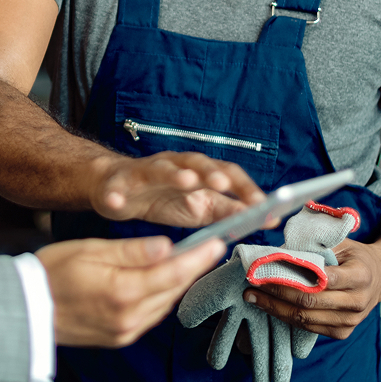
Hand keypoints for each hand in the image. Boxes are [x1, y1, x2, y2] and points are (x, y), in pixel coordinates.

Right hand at [39, 235, 226, 347]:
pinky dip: (158, 297)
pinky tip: (155, 282)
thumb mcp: (90, 250)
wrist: (25, 310)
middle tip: (204, 249)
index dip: (199, 258)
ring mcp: (125, 331)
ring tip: (182, 262)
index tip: (217, 244)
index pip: (173, 273)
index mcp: (122, 291)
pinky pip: (151, 315)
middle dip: (190, 269)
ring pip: (164, 304)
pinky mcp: (120, 338)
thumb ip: (131, 251)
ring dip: (175, 283)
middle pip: (173, 290)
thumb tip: (166, 247)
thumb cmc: (50, 274)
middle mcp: (129, 317)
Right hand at [89, 152, 265, 227]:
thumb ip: (228, 211)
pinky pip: (116, 187)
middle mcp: (174, 165)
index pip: (227, 173)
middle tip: (224, 185)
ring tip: (185, 181)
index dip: (244, 187)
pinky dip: (115, 194)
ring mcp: (145, 172)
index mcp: (198, 172)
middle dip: (210, 173)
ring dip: (173, 173)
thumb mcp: (199, 208)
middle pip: (195, 163)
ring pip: (159, 168)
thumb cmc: (162, 198)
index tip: (263, 205)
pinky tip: (116, 202)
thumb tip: (265, 218)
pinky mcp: (117, 183)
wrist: (118, 189)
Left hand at [244, 239, 380, 339]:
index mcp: (360, 275)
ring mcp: (351, 320)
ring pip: (306, 318)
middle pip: (310, 301)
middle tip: (252, 286)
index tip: (267, 271)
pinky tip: (270, 307)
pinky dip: (287, 317)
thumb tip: (278, 252)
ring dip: (276, 309)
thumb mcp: (341, 243)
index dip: (293, 277)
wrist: (380, 277)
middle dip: (277, 294)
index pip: (325, 279)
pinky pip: (309, 328)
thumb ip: (315, 247)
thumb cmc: (354, 256)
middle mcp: (358, 301)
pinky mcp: (342, 332)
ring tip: (253, 298)